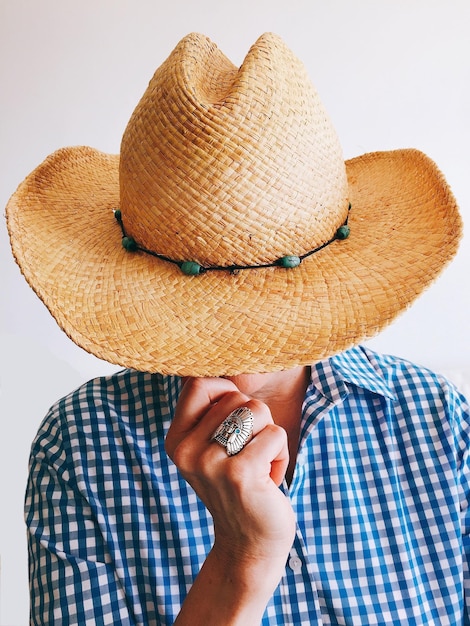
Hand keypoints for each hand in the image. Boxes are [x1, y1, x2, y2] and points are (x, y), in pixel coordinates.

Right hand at [165, 377, 295, 595]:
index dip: (227, 392)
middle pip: (236, 396)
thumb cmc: (238, 485)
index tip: (235, 421)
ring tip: (259, 464)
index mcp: (176, 440)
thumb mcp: (210, 449)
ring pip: (256, 411)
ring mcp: (210, 463)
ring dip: (270, 437)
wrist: (249, 543)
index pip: (199, 384)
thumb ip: (210, 412)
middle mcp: (186, 451)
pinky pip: (274, 434)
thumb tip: (223, 364)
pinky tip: (269, 480)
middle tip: (249, 453)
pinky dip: (281, 455)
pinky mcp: (239, 474)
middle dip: (255, 420)